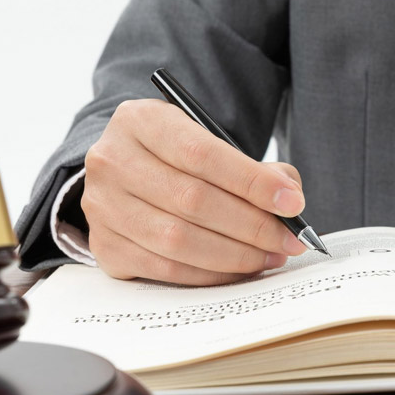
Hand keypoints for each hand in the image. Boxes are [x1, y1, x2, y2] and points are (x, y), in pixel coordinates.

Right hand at [81, 99, 307, 284]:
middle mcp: (112, 160)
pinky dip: (209, 274)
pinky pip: (165, 268)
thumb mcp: (207, 141)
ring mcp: (103, 206)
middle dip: (252, 225)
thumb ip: (252, 167)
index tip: (292, 203)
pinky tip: (237, 269)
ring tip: (270, 255)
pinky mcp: (104, 245)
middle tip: (289, 239)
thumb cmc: (175, 158)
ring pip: (178, 240)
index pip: (202, 154)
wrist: (125, 173)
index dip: (252, 182)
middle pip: (192, 200)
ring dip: (234, 255)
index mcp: (140, 121)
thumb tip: (287, 197)